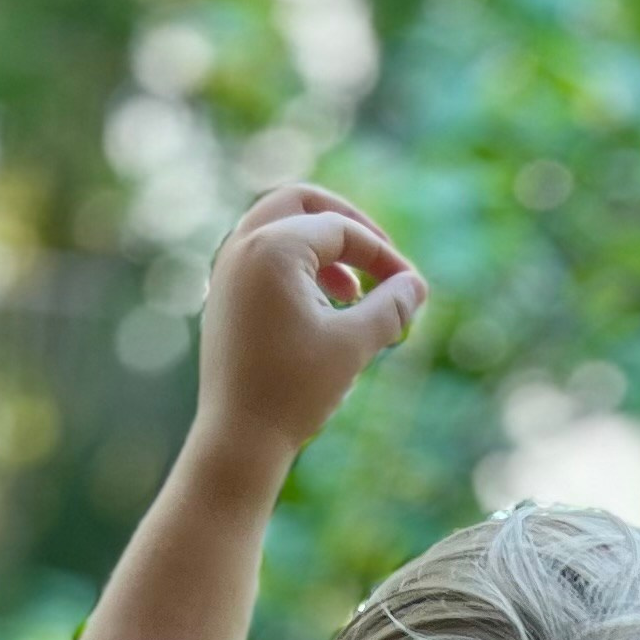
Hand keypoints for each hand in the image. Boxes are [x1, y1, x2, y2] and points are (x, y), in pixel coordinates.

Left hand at [190, 183, 426, 482]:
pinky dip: (297, 263)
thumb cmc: (295, 391)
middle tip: (379, 256)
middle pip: (301, 201)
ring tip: (351, 290)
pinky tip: (322, 305)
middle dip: (347, 224)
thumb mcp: (354, 345)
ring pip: (279, 225)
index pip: (340, 229)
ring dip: (321, 244)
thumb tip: (416, 286)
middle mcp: (243, 245)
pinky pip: (263, 254)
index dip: (383, 256)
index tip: (411, 290)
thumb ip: (390, 308)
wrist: (239, 437)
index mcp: (273, 248)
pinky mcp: (224, 293)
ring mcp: (227, 268)